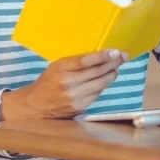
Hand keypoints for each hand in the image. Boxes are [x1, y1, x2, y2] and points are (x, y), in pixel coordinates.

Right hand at [0, 49, 126, 119]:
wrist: (36, 105)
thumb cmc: (48, 81)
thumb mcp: (58, 66)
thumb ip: (76, 62)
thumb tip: (100, 56)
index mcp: (61, 69)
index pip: (85, 61)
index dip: (102, 56)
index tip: (115, 52)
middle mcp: (69, 84)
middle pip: (97, 72)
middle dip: (113, 64)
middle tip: (123, 56)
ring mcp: (76, 97)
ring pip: (101, 84)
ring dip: (111, 74)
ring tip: (116, 67)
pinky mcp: (81, 107)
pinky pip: (98, 93)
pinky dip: (103, 85)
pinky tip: (106, 79)